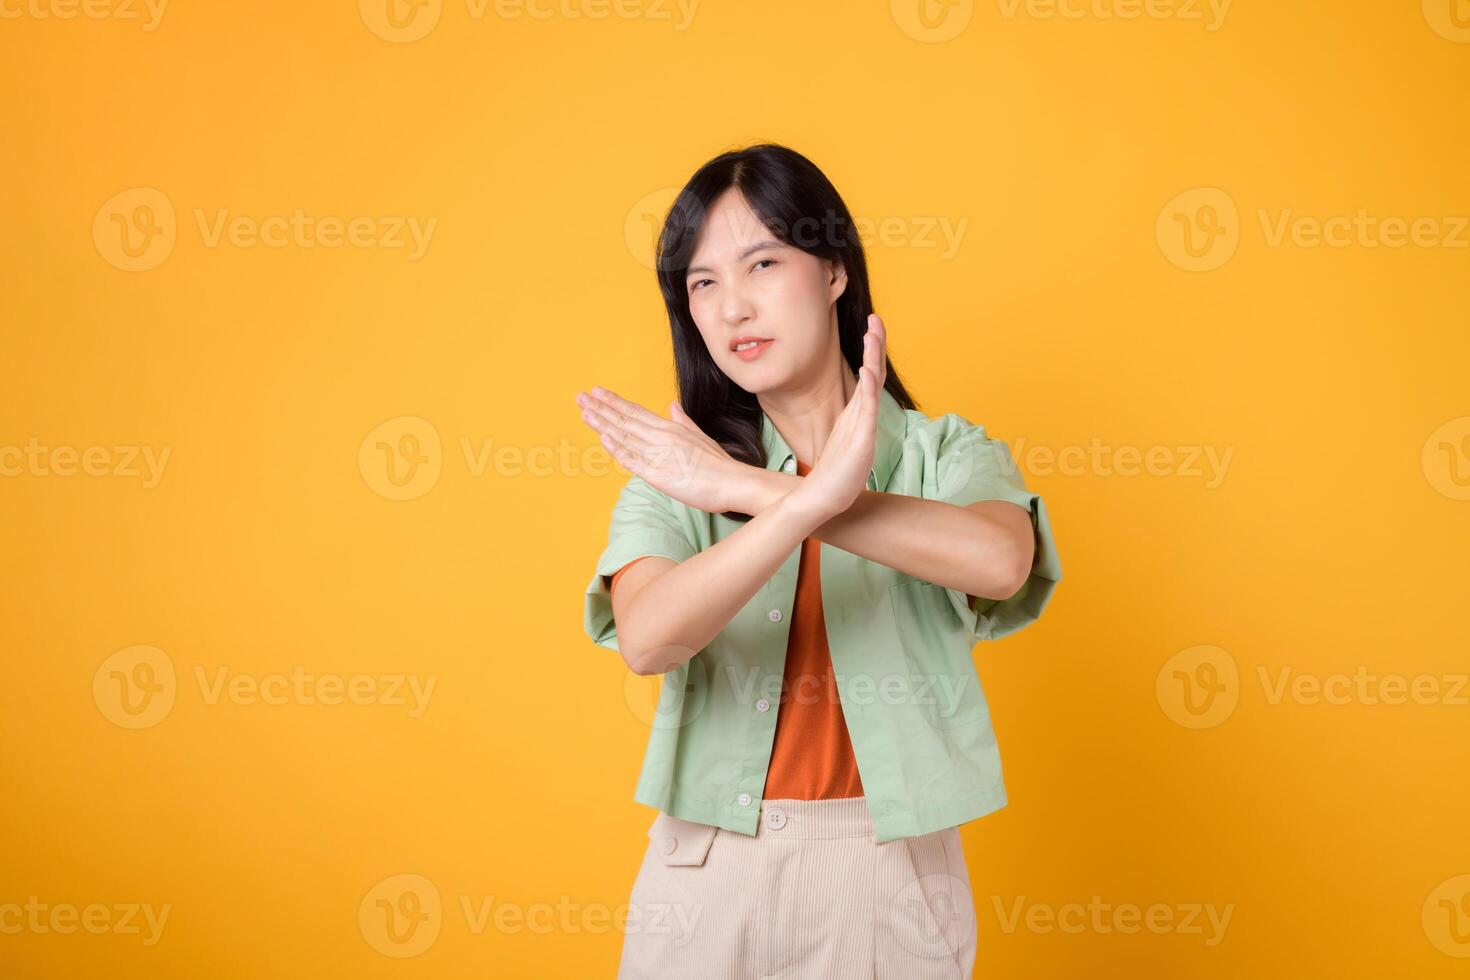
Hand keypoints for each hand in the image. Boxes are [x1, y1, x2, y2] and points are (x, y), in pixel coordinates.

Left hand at [576, 387, 752, 513]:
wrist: (735, 482)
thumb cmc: (720, 464)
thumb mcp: (701, 437)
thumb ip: (683, 422)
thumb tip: (671, 406)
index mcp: (671, 428)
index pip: (636, 412)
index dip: (615, 402)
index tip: (597, 393)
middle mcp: (662, 437)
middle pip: (626, 420)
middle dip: (601, 408)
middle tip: (580, 397)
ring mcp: (660, 455)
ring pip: (626, 436)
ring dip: (603, 423)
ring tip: (584, 411)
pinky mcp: (660, 475)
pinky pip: (634, 460)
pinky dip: (617, 449)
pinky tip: (603, 439)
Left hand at [790, 314, 887, 520]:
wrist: (827, 498)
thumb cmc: (832, 471)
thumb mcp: (838, 435)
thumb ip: (845, 418)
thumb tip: (846, 403)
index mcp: (857, 411)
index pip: (868, 372)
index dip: (872, 348)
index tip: (872, 323)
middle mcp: (863, 414)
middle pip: (874, 371)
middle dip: (876, 344)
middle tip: (876, 318)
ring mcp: (864, 426)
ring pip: (872, 384)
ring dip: (873, 357)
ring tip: (872, 334)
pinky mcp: (862, 439)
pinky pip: (866, 409)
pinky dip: (869, 388)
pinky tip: (868, 370)